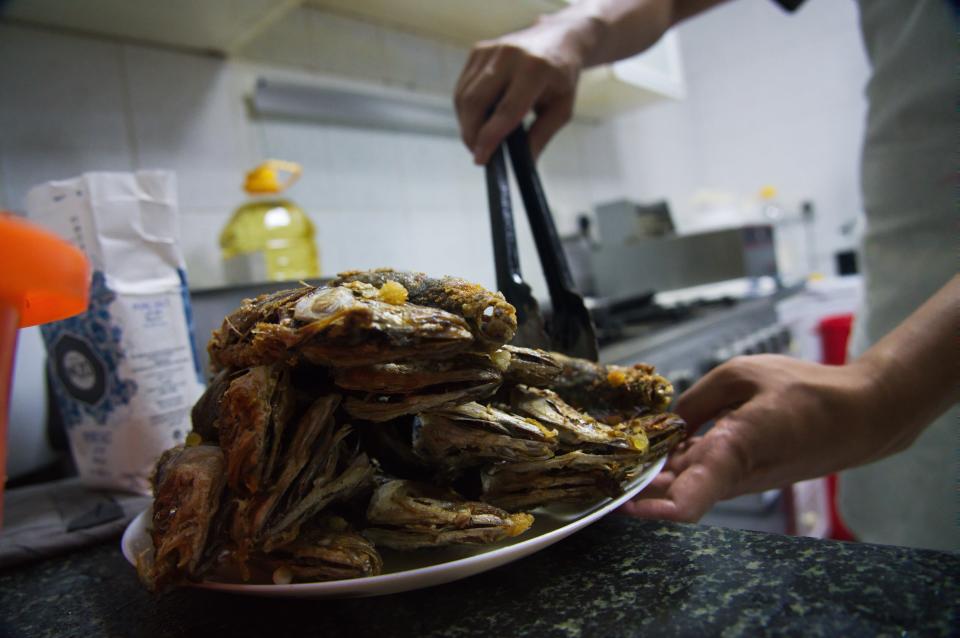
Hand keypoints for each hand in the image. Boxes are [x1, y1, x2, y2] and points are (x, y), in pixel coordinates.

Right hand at [454, 15, 593, 164]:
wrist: (557, 38)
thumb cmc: (561, 76)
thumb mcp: (562, 109)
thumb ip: (542, 136)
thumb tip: (525, 164)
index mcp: (536, 69)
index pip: (506, 110)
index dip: (490, 138)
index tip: (480, 160)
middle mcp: (510, 55)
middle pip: (476, 102)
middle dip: (471, 133)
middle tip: (477, 153)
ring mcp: (491, 50)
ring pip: (464, 95)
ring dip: (466, 123)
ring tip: (478, 140)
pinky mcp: (478, 50)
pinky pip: (463, 87)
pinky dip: (465, 109)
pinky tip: (477, 120)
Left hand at [619, 354, 904, 522]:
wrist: (859, 418)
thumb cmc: (808, 392)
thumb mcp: (741, 375)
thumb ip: (695, 400)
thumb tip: (664, 424)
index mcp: (733, 450)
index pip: (692, 499)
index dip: (655, 507)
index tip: (625, 504)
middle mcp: (731, 476)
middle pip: (673, 492)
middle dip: (636, 481)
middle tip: (602, 459)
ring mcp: (736, 481)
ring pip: (682, 484)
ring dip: (653, 471)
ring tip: (622, 445)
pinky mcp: (741, 477)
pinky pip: (699, 475)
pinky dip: (676, 463)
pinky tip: (658, 441)